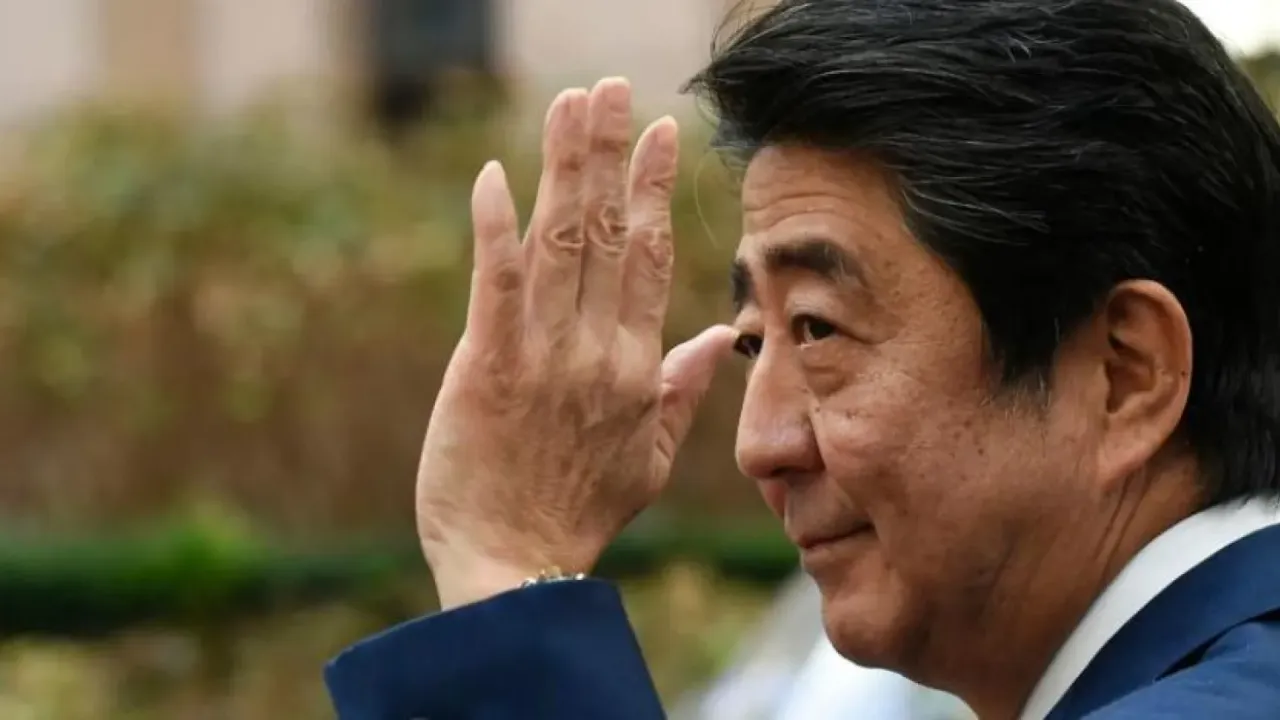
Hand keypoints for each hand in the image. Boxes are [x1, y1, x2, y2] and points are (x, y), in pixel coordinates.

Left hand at [417, 78, 736, 608]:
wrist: (515, 570)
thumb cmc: (580, 512)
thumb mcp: (651, 458)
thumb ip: (683, 389)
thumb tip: (720, 337)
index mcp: (635, 369)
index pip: (651, 260)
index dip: (655, 190)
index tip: (659, 131)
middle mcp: (596, 353)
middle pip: (610, 233)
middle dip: (610, 153)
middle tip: (612, 87)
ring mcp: (541, 358)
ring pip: (561, 243)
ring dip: (565, 167)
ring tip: (571, 103)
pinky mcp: (485, 370)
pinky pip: (494, 286)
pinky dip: (495, 228)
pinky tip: (494, 175)